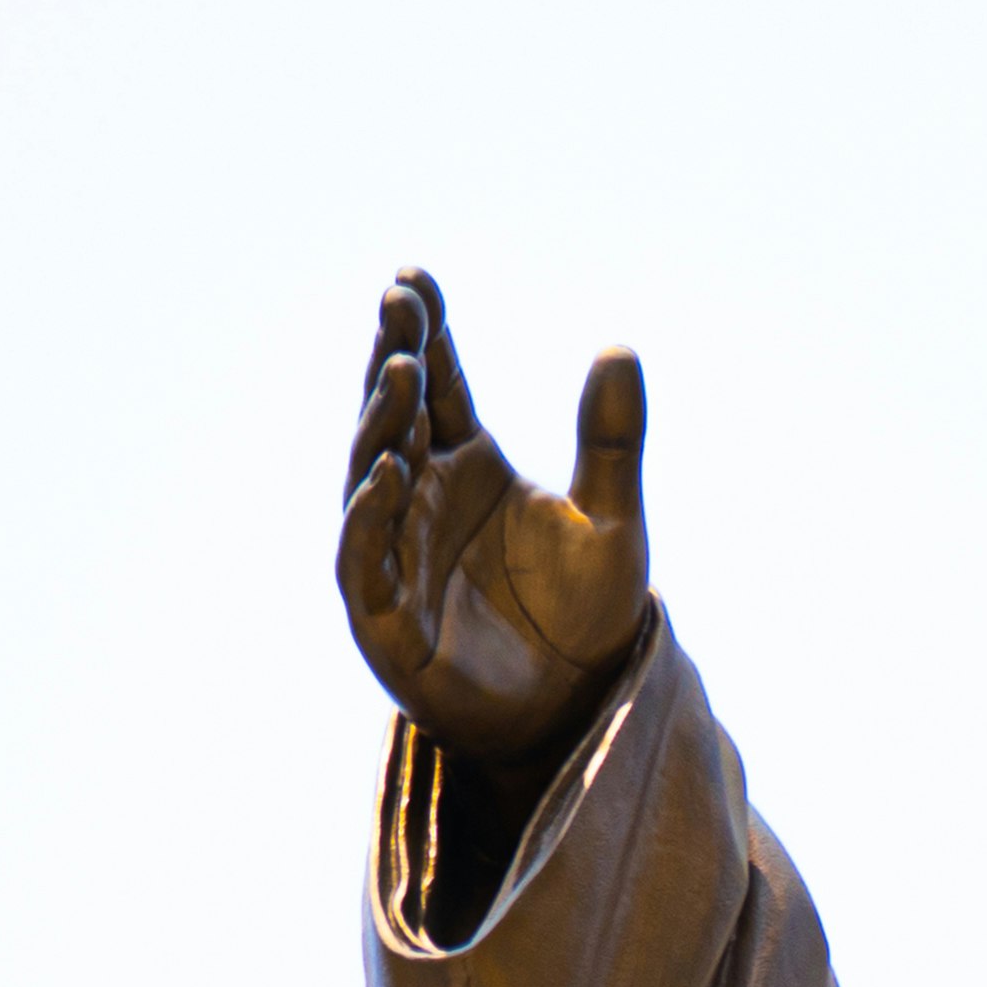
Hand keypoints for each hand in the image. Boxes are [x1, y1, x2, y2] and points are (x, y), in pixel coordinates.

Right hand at [336, 271, 652, 760]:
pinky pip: (366, 561)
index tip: (415, 275)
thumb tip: (620, 347)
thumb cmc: (588, 616)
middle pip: (397, 417)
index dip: (425, 333)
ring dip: (381, 426)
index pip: (438, 384)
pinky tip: (390, 474)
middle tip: (399, 300)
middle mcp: (423, 500)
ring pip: (373, 478)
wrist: (581, 711)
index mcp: (470, 465)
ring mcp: (397, 556)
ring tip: (398, 372)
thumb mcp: (614, 521)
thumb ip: (612, 441)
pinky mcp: (387, 621)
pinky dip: (371, 518)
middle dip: (394, 358)